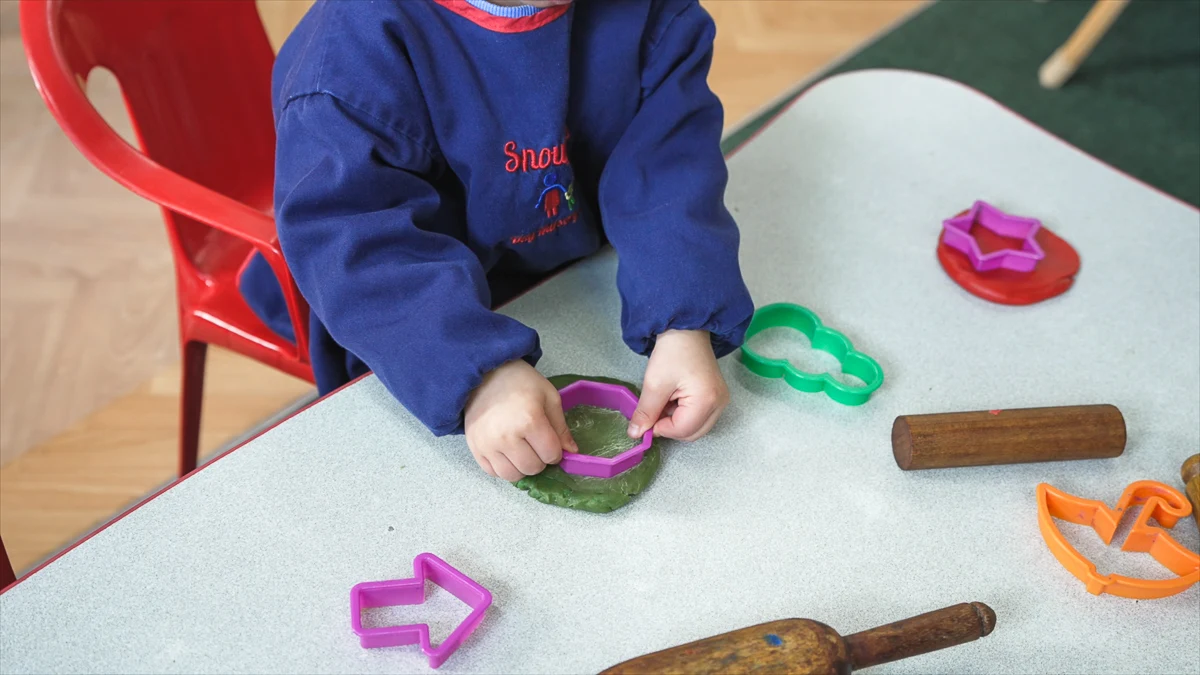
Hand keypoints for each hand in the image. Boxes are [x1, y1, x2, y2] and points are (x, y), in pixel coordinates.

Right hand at [464, 359, 577, 481]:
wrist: (485, 375)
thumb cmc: (520, 382)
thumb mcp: (548, 397)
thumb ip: (561, 427)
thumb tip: (571, 451)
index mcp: (529, 420)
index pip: (551, 455)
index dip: (556, 451)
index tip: (550, 441)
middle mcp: (507, 437)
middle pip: (533, 468)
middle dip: (540, 460)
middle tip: (535, 444)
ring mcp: (488, 445)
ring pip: (512, 476)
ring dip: (522, 467)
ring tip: (521, 451)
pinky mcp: (475, 449)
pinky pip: (493, 473)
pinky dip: (503, 468)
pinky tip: (507, 453)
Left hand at [629, 329, 730, 441]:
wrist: (686, 331)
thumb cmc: (672, 352)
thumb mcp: (655, 384)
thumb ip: (646, 412)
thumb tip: (635, 434)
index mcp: (706, 401)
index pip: (681, 431)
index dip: (661, 428)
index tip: (647, 417)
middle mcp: (719, 404)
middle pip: (691, 434)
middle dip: (670, 427)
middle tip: (656, 410)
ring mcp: (721, 401)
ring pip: (695, 428)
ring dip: (677, 422)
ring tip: (666, 401)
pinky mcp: (717, 397)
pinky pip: (700, 418)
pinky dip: (684, 415)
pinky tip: (675, 399)